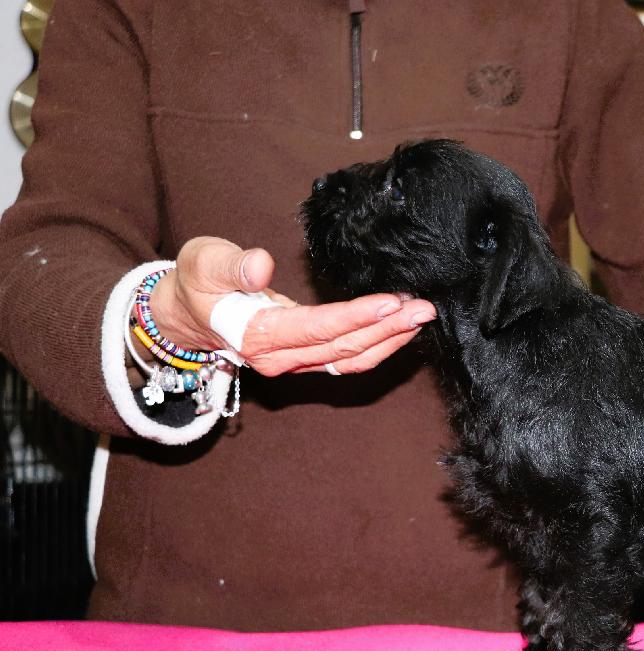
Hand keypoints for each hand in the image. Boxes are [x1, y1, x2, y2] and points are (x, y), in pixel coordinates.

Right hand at [149, 236, 436, 375]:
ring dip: (390, 340)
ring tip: (421, 317)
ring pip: (350, 358)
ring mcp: (295, 362)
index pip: (317, 328)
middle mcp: (280, 358)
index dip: (357, 316)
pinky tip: (401, 329)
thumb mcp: (202, 263)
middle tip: (424, 308)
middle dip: (387, 328)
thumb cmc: (196, 283)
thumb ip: (229, 265)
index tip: (391, 301)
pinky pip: (348, 358)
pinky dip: (378, 346)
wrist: (187, 314)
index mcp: (257, 336)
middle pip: (343, 347)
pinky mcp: (306, 358)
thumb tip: (260, 266)